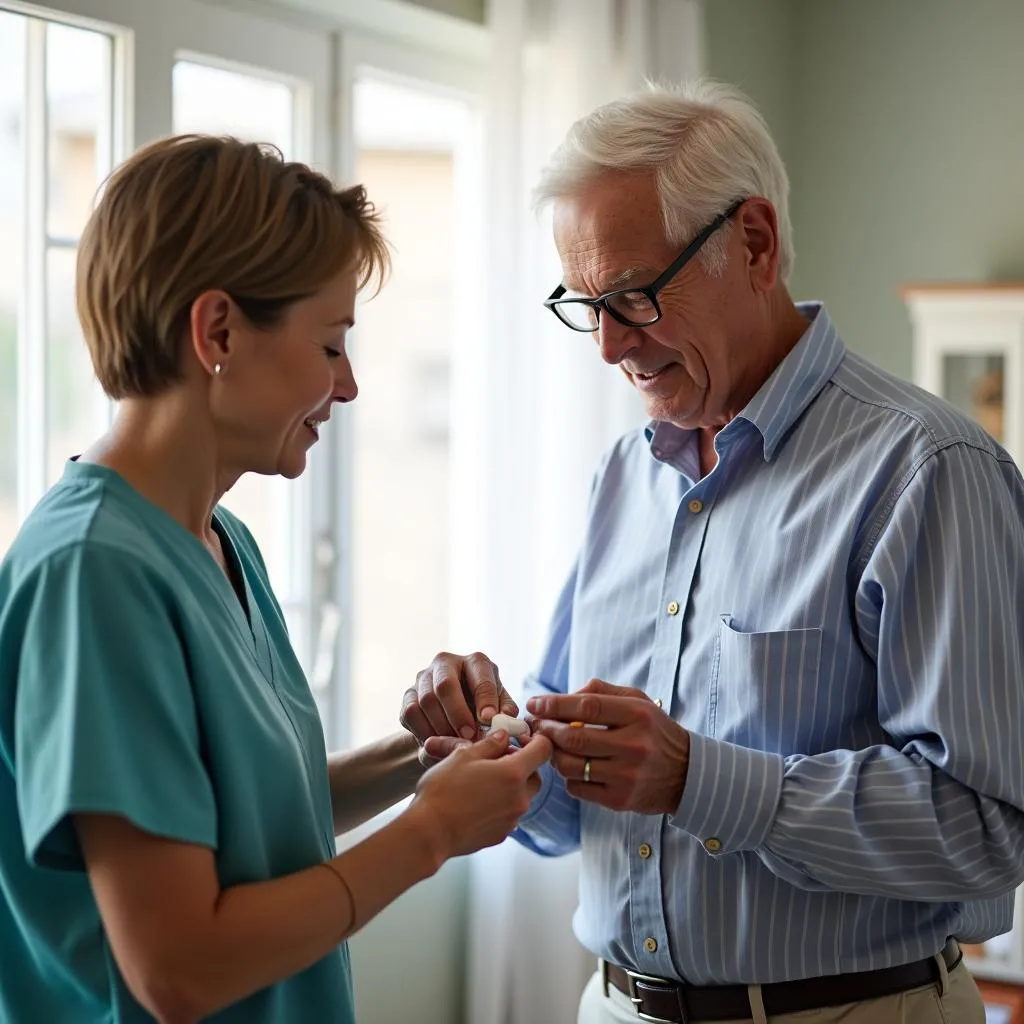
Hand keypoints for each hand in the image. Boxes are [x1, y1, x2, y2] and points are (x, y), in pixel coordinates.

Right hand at [400, 652, 519, 755]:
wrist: (454, 712)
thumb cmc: (483, 706)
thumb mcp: (499, 705)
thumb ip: (505, 710)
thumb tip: (505, 718)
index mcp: (475, 661)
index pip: (480, 676)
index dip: (485, 699)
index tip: (489, 720)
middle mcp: (446, 663)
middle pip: (445, 685)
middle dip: (458, 714)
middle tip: (468, 735)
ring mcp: (424, 677)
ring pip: (426, 701)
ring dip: (441, 726)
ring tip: (455, 743)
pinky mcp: (408, 694)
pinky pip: (410, 713)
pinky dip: (424, 731)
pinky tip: (438, 742)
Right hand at [409, 729, 552, 858]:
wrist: (430, 832)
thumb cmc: (444, 790)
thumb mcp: (464, 756)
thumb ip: (490, 744)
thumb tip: (503, 737)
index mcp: (514, 773)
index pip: (543, 750)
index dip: (536, 739)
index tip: (522, 737)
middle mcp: (520, 798)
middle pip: (535, 775)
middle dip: (522, 765)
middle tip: (498, 759)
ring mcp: (512, 819)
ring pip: (522, 796)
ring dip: (511, 786)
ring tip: (483, 781)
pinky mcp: (501, 835)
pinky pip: (509, 814)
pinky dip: (501, 804)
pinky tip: (477, 801)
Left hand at [527, 679, 688, 813]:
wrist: (686, 774)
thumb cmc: (654, 730)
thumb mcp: (637, 701)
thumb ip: (601, 692)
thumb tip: (562, 696)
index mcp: (637, 715)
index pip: (587, 706)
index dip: (555, 704)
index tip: (535, 704)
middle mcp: (633, 745)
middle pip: (573, 736)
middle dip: (546, 730)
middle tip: (535, 726)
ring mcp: (626, 776)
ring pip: (570, 765)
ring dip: (553, 754)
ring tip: (552, 746)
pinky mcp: (620, 800)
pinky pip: (577, 788)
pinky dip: (567, 776)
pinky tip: (572, 767)